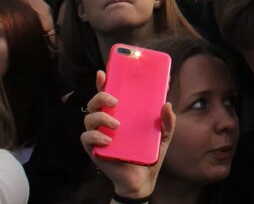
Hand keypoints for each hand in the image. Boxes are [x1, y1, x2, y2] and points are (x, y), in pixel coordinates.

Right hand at [80, 70, 174, 198]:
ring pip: (88, 118)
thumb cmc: (149, 154)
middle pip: (95, 102)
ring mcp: (99, 136)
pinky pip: (86, 139)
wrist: (142, 180)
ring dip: (100, 117)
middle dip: (101, 96)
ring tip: (116, 124)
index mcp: (121, 114)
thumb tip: (166, 104)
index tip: (104, 72)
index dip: (103, 82)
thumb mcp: (163, 135)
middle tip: (116, 100)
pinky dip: (95, 137)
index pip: (109, 94)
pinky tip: (108, 140)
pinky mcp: (95, 151)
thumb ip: (167, 121)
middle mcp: (106, 122)